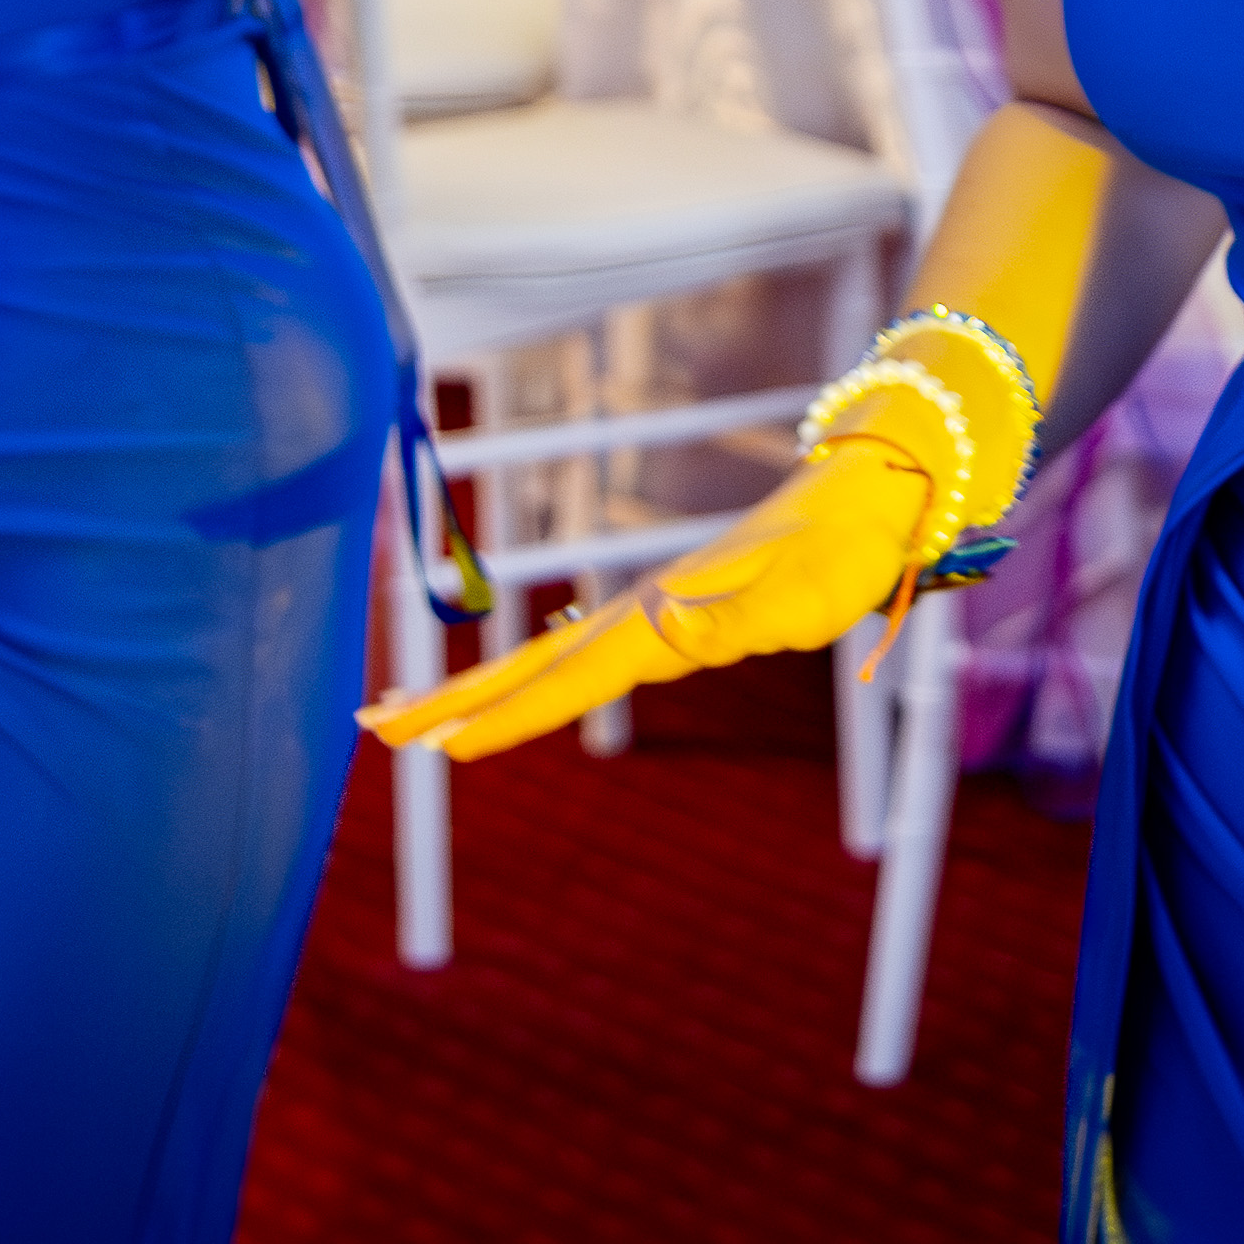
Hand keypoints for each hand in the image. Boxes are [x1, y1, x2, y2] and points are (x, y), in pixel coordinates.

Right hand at [358, 439, 935, 760]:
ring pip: (544, 656)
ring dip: (475, 686)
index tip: (440, 750)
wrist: (872, 493)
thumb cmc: (844, 549)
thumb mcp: (801, 594)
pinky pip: (579, 648)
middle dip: (450, 702)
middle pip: (528, 667)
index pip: (567, 681)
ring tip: (410, 710)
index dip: (505, 717)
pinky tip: (519, 680)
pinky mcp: (670, 608)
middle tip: (371, 729)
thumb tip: (662, 626)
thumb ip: (733, 616)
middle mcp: (641, 613)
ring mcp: (650, 609)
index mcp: (661, 620)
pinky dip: (531, 670)